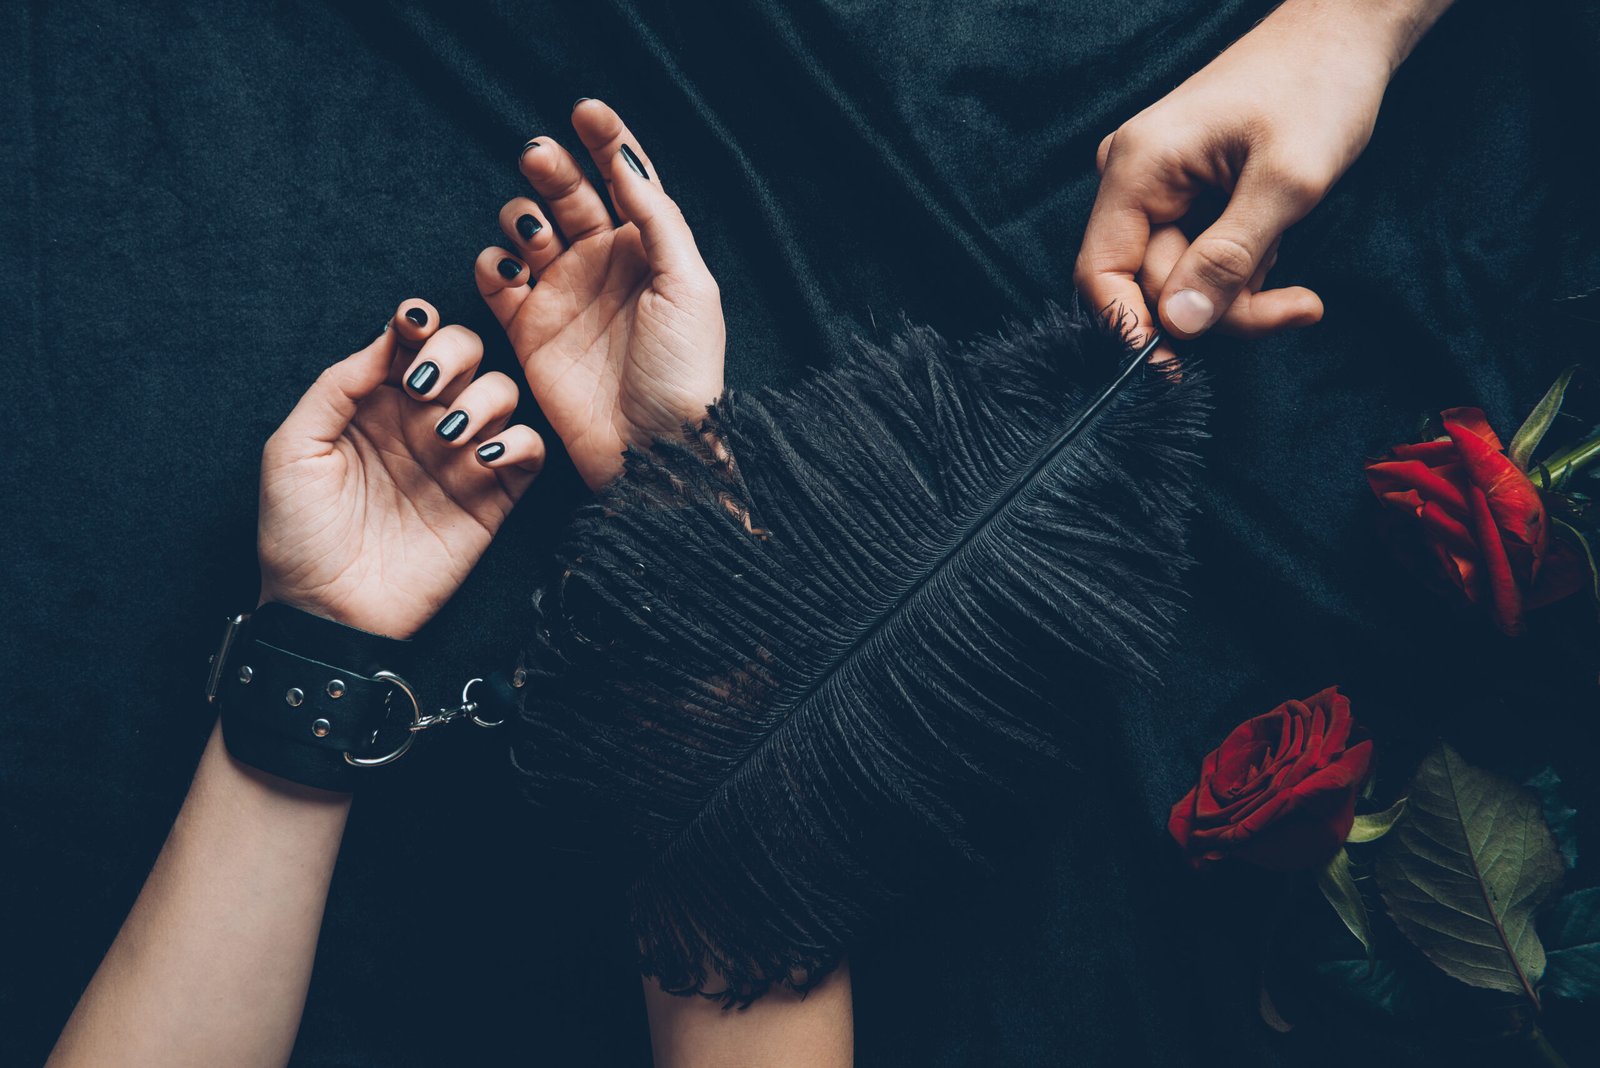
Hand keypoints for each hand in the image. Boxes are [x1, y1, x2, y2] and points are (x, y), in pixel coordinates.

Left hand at [257, 300, 545, 638]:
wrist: (328, 612)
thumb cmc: (298, 536)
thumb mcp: (292, 451)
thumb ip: (336, 388)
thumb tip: (386, 340)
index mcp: (375, 403)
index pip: (412, 341)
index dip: (419, 323)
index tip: (412, 328)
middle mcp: (423, 422)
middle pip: (467, 353)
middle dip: (456, 352)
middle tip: (427, 388)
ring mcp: (461, 458)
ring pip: (504, 393)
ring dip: (485, 399)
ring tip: (448, 436)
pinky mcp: (493, 498)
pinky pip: (529, 450)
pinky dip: (519, 443)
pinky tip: (482, 460)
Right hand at [475, 98, 724, 489]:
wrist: (653, 449)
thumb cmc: (684, 372)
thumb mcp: (689, 286)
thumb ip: (657, 220)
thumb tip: (628, 163)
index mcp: (650, 251)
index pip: (625, 180)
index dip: (605, 141)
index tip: (585, 109)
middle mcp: (604, 266)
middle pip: (569, 195)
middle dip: (552, 168)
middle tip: (540, 157)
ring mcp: (564, 295)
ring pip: (528, 230)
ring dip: (522, 217)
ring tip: (534, 234)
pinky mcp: (528, 330)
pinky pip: (497, 281)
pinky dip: (493, 266)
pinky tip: (508, 272)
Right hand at [1075, 0, 1451, 349]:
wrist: (1342, 36)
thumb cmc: (1318, 88)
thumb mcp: (1288, 182)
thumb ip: (1229, 259)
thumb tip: (1177, 328)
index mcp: (1138, 167)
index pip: (1100, 274)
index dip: (1131, 328)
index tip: (1177, 371)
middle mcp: (1132, 180)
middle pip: (1150, 286)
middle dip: (1219, 310)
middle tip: (1296, 307)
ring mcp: (1157, 189)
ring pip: (1180, 282)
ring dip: (1239, 293)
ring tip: (1298, 274)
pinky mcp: (1184, 198)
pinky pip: (1198, 261)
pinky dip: (1242, 272)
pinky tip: (1281, 245)